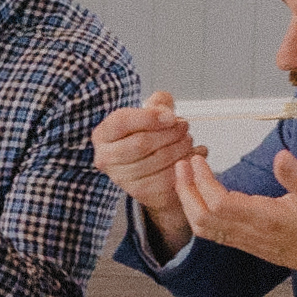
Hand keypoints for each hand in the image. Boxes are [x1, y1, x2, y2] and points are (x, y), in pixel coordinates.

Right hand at [87, 93, 205, 236]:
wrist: (151, 168)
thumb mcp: (151, 112)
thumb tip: (166, 114)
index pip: (121, 122)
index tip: (172, 116)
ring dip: (179, 148)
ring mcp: (121, 178)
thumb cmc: (148, 135)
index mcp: (103, 134)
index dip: (149, 117)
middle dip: (169, 133)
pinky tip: (193, 156)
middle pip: (141, 143)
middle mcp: (106, 158)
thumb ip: (158, 103)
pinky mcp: (139, 192)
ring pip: (156, 161)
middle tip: (185, 126)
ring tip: (188, 140)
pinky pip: (166, 178)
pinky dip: (184, 165)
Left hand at [166, 144, 296, 289]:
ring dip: (189, 203)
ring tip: (184, 178)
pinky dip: (199, 214)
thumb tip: (281, 156)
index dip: (202, 181)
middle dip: (186, 191)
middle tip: (181, 165)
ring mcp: (246, 241)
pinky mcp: (246, 244)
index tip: (197, 160)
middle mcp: (250, 232)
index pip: (219, 202)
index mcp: (265, 219)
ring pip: (204, 228)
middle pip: (203, 217)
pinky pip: (213, 233)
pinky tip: (199, 198)